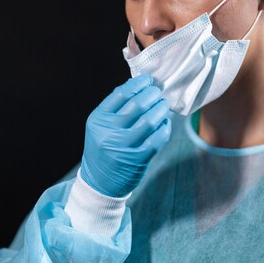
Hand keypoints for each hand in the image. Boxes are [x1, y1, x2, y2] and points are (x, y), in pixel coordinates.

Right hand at [80, 74, 170, 196]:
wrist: (100, 182)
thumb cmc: (104, 148)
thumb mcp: (100, 126)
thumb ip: (116, 107)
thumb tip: (139, 84)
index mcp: (99, 120)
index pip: (121, 94)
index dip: (138, 83)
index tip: (148, 80)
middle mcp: (109, 132)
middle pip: (138, 104)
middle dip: (153, 95)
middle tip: (158, 93)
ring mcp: (124, 146)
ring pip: (150, 120)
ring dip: (161, 110)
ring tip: (163, 106)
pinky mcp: (138, 159)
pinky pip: (158, 138)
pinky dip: (165, 128)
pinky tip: (165, 124)